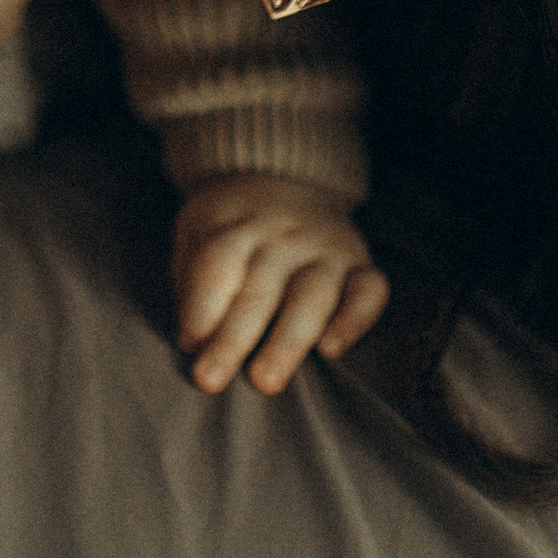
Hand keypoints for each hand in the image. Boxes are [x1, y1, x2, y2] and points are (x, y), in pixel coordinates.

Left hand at [172, 177, 389, 396]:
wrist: (286, 176)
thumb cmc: (232, 228)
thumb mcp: (197, 233)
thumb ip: (192, 283)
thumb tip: (192, 342)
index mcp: (237, 223)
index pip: (218, 263)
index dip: (202, 307)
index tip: (188, 348)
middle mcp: (284, 234)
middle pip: (260, 287)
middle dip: (234, 338)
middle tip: (211, 380)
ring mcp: (327, 248)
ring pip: (311, 295)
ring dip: (287, 340)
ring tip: (265, 381)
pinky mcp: (361, 265)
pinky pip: (369, 292)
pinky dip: (354, 321)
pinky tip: (330, 351)